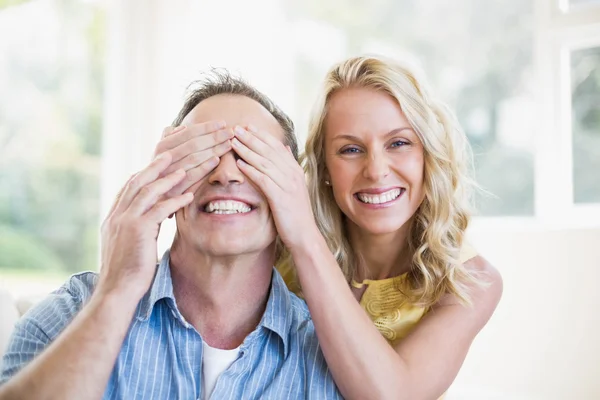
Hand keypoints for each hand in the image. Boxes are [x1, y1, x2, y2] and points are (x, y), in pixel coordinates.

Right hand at [97, 152, 193, 301]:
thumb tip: (150, 224)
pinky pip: (159, 210)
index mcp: (115, 217)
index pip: (129, 187)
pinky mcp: (137, 231)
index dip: (145, 173)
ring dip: (168, 178)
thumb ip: (137, 230)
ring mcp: (125, 221)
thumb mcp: (129, 246)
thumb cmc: (128, 273)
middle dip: (155, 166)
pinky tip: (189, 196)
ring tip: (185, 168)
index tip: (159, 163)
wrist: (117, 292)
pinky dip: (175, 201)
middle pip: (137, 181)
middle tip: (171, 153)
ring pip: (147, 191)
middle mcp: (118, 215)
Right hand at [153, 121, 233, 196]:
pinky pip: (191, 176)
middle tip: (231, 132)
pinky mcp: (174, 190)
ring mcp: (168, 174)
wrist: (146, 200)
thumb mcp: (159, 154)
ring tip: (228, 144)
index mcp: (162, 147)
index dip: (207, 127)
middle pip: (194, 144)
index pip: (188, 133)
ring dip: (213, 150)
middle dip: (214, 136)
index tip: (223, 123)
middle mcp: (164, 159)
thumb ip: (168, 139)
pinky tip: (217, 160)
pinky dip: (204, 167)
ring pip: (194, 158)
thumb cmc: (158, 173)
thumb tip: (182, 127)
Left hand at [231, 125, 317, 249]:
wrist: (305, 234)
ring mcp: (287, 185)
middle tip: (236, 127)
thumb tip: (286, 148)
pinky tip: (239, 164)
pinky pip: (263, 180)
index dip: (261, 135)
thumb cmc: (296, 212)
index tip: (247, 126)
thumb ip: (289, 166)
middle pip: (269, 150)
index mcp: (295, 170)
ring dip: (247, 150)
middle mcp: (292, 174)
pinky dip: (251, 170)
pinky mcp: (280, 197)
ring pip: (264, 162)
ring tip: (234, 141)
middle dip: (251, 137)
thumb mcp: (295, 185)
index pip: (276, 146)